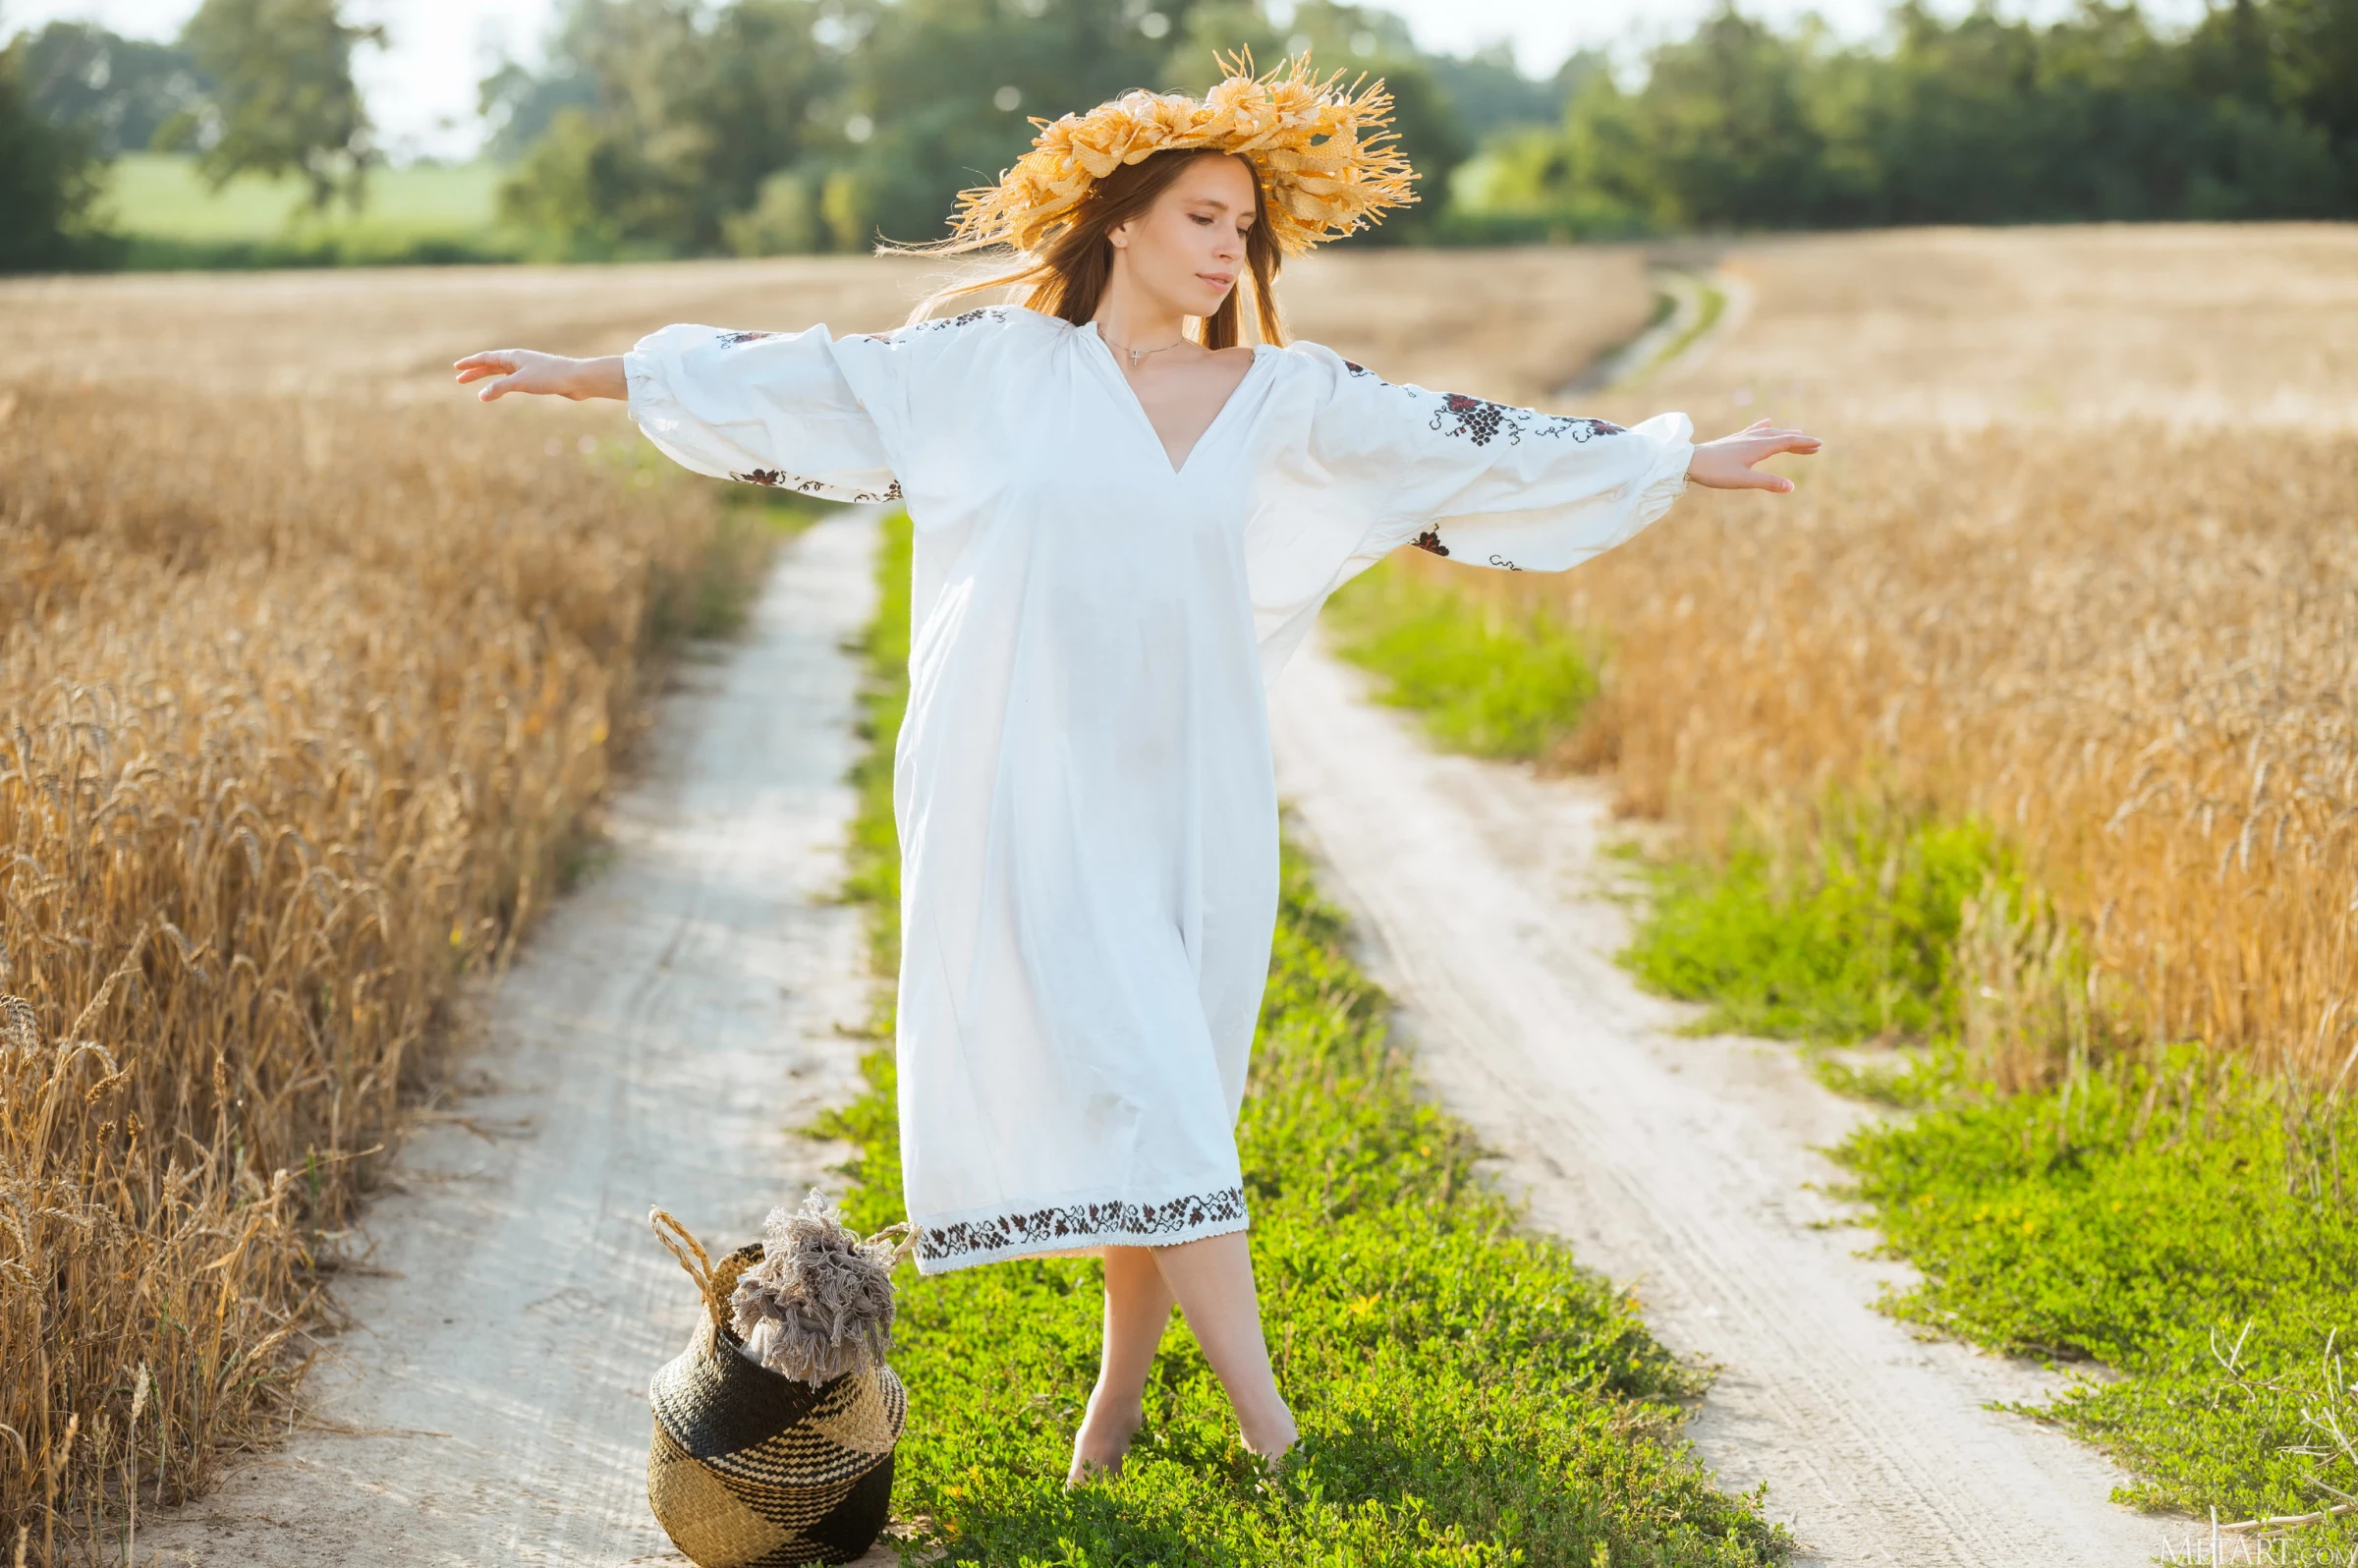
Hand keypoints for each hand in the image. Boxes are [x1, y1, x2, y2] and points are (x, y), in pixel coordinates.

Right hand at [453, 350, 624, 401]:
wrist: (578, 379)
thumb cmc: (551, 376)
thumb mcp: (521, 382)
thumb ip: (500, 388)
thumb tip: (481, 395)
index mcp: (513, 356)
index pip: (486, 358)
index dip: (470, 363)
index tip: (456, 368)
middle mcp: (519, 360)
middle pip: (492, 365)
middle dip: (475, 372)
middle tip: (459, 380)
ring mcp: (528, 369)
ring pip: (502, 373)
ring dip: (488, 379)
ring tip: (476, 388)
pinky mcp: (537, 379)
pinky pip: (513, 380)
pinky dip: (503, 384)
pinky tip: (502, 390)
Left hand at [1685, 418, 1822, 492]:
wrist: (1689, 461)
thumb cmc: (1716, 472)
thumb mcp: (1744, 480)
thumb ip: (1768, 482)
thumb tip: (1791, 487)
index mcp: (1758, 447)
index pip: (1787, 442)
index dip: (1804, 443)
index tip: (1819, 444)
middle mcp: (1753, 439)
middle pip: (1781, 437)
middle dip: (1798, 441)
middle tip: (1815, 446)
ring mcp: (1743, 438)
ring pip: (1769, 433)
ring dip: (1785, 435)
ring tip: (1797, 434)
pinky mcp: (1734, 440)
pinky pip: (1754, 430)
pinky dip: (1764, 427)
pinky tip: (1767, 422)